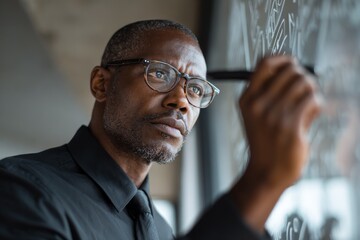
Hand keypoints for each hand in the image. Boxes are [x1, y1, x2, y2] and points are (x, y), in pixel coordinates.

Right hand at [230, 55, 321, 231]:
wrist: (267, 171)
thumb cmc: (266, 141)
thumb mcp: (255, 115)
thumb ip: (268, 92)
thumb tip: (296, 69)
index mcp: (247, 98)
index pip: (265, 63)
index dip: (283, 59)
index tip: (293, 65)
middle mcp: (258, 104)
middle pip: (290, 71)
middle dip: (303, 77)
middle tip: (305, 91)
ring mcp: (273, 115)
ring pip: (304, 83)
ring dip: (312, 92)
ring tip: (307, 106)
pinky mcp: (290, 126)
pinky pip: (313, 99)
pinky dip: (317, 104)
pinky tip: (311, 114)